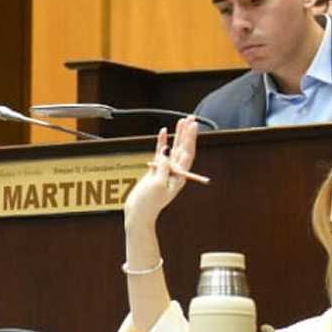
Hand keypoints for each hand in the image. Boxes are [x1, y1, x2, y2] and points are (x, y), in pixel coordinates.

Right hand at [124, 118, 200, 232]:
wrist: (138, 212)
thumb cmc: (148, 203)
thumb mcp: (158, 185)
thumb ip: (164, 167)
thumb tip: (166, 151)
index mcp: (179, 177)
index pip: (187, 153)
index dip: (190, 139)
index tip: (192, 126)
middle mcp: (175, 172)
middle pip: (183, 149)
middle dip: (187, 133)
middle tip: (190, 119)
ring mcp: (165, 170)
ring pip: (173, 148)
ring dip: (178, 135)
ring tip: (181, 122)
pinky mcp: (155, 171)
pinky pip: (160, 153)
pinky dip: (162, 142)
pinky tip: (163, 132)